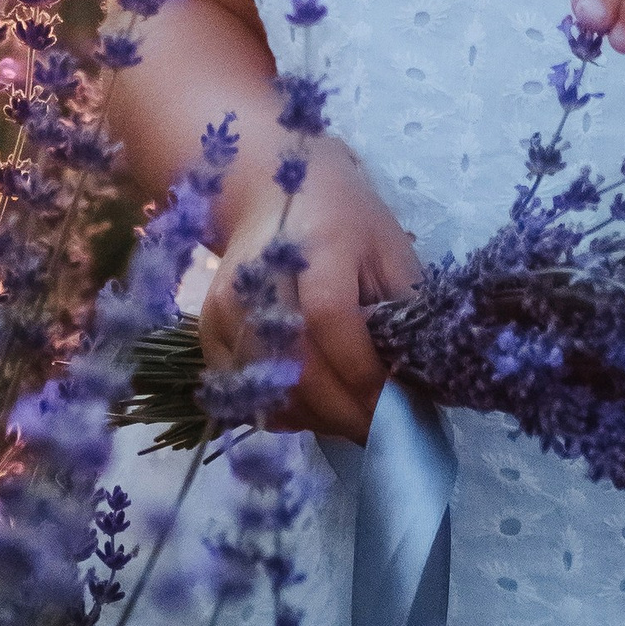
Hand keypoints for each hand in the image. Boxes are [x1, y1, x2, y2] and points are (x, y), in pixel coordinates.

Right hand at [198, 135, 420, 444]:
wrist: (268, 189)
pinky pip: (245, 392)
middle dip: (347, 413)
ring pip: (270, 389)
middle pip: (298, 366)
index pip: (332, 321)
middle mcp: (261, 279)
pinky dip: (283, 412)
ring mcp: (226, 308)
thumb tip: (416, 381)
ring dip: (318, 420)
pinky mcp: (208, 330)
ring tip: (353, 423)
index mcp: (316, 246)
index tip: (401, 409)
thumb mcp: (389, 246)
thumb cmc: (343, 217)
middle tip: (385, 436)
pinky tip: (315, 408)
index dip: (365, 375)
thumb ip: (403, 308)